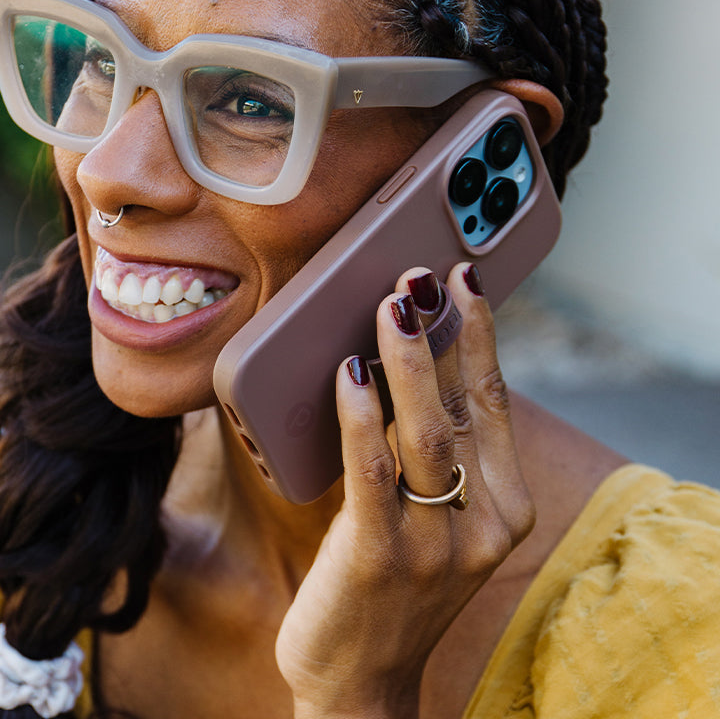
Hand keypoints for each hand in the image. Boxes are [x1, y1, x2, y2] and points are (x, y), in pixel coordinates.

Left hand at [275, 263, 534, 718]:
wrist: (361, 679)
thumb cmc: (394, 578)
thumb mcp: (437, 515)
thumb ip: (434, 450)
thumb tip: (404, 355)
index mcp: (507, 508)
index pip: (496, 403)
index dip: (481, 335)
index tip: (465, 280)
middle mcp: (482, 526)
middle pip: (461, 407)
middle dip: (440, 333)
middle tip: (416, 278)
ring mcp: (434, 546)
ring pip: (423, 432)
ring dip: (404, 361)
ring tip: (387, 306)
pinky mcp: (378, 558)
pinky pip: (372, 472)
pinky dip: (361, 416)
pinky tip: (348, 373)